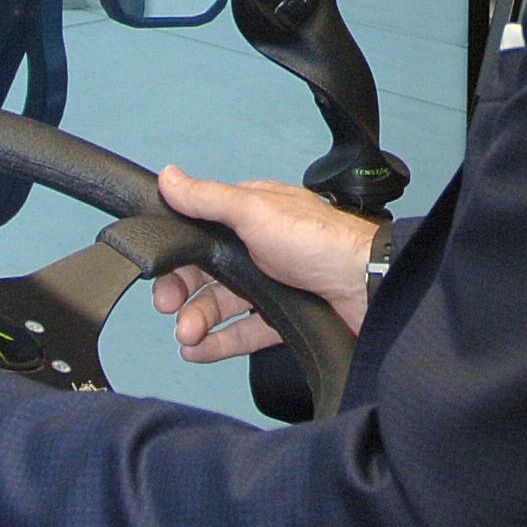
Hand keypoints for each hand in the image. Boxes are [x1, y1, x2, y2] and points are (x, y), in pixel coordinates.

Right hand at [150, 163, 377, 361]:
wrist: (367, 287)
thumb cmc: (320, 241)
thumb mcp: (255, 210)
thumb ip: (209, 198)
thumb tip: (170, 177)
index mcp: (252, 217)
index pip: (200, 236)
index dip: (177, 258)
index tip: (160, 277)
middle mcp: (260, 249)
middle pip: (207, 275)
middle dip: (183, 294)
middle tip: (170, 309)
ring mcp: (272, 284)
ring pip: (222, 305)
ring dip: (198, 321)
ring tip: (187, 336)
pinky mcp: (284, 317)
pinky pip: (243, 331)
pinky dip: (219, 342)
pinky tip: (199, 350)